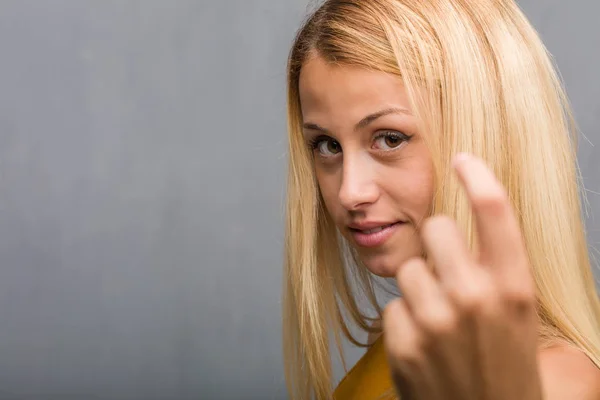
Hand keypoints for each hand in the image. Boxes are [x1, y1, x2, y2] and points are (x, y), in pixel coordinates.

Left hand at [383, 153, 542, 399]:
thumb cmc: (508, 374)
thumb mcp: (524, 323)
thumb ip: (505, 276)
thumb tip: (477, 232)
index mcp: (514, 288)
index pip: (495, 211)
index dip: (477, 176)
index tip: (461, 159)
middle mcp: (474, 297)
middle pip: (435, 229)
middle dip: (438, 246)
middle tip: (449, 274)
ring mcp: (435, 321)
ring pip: (408, 269)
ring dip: (420, 289)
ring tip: (439, 322)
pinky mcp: (403, 344)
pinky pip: (392, 307)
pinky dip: (404, 322)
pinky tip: (424, 347)